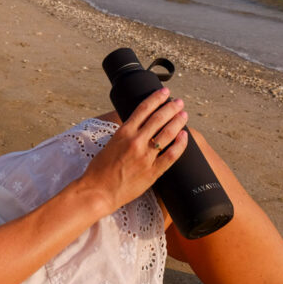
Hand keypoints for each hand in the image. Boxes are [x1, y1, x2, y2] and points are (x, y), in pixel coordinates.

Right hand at [79, 88, 187, 215]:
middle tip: (179, 102)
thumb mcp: (110, 143)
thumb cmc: (100, 169)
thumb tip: (138, 126)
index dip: (156, 98)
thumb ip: (125, 134)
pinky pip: (171, 156)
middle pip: (158, 118)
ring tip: (184, 115)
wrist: (98, 191)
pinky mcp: (152, 172)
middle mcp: (136, 141)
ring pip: (167, 134)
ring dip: (178, 122)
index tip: (164, 92)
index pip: (143, 109)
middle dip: (171, 108)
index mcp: (123, 132)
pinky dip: (180, 145)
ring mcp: (145, 157)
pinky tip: (185, 137)